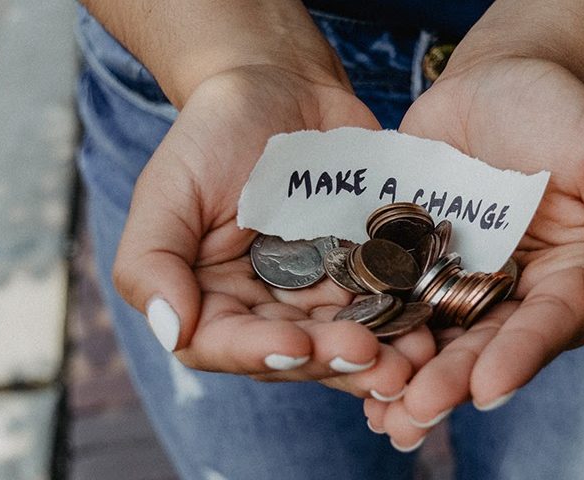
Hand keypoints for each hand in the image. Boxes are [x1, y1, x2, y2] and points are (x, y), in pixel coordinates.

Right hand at [112, 66, 433, 397]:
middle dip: (334, 360)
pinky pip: (389, 303)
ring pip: (348, 340)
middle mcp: (267, 308)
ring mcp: (321, 293)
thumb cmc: (213, 134)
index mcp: (212, 300)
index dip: (260, 352)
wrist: (281, 86)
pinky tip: (432, 326)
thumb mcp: (168, 190)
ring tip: (413, 360)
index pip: (226, 345)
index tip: (297, 345)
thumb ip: (151, 262)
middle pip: (297, 354)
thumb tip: (171, 330)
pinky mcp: (367, 271)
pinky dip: (409, 319)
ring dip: (382, 357)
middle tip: (373, 358)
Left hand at [365, 57, 583, 447]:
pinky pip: (391, 300)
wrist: (496, 79)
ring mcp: (459, 282)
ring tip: (380, 411)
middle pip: (485, 346)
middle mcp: (514, 295)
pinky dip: (372, 331)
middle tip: (417, 410)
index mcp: (570, 281)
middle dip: (453, 381)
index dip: (520, 356)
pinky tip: (345, 361)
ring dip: (408, 376)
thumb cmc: (563, 113)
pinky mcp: (411, 263)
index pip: (549, 325)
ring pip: (435, 337)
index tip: (489, 386)